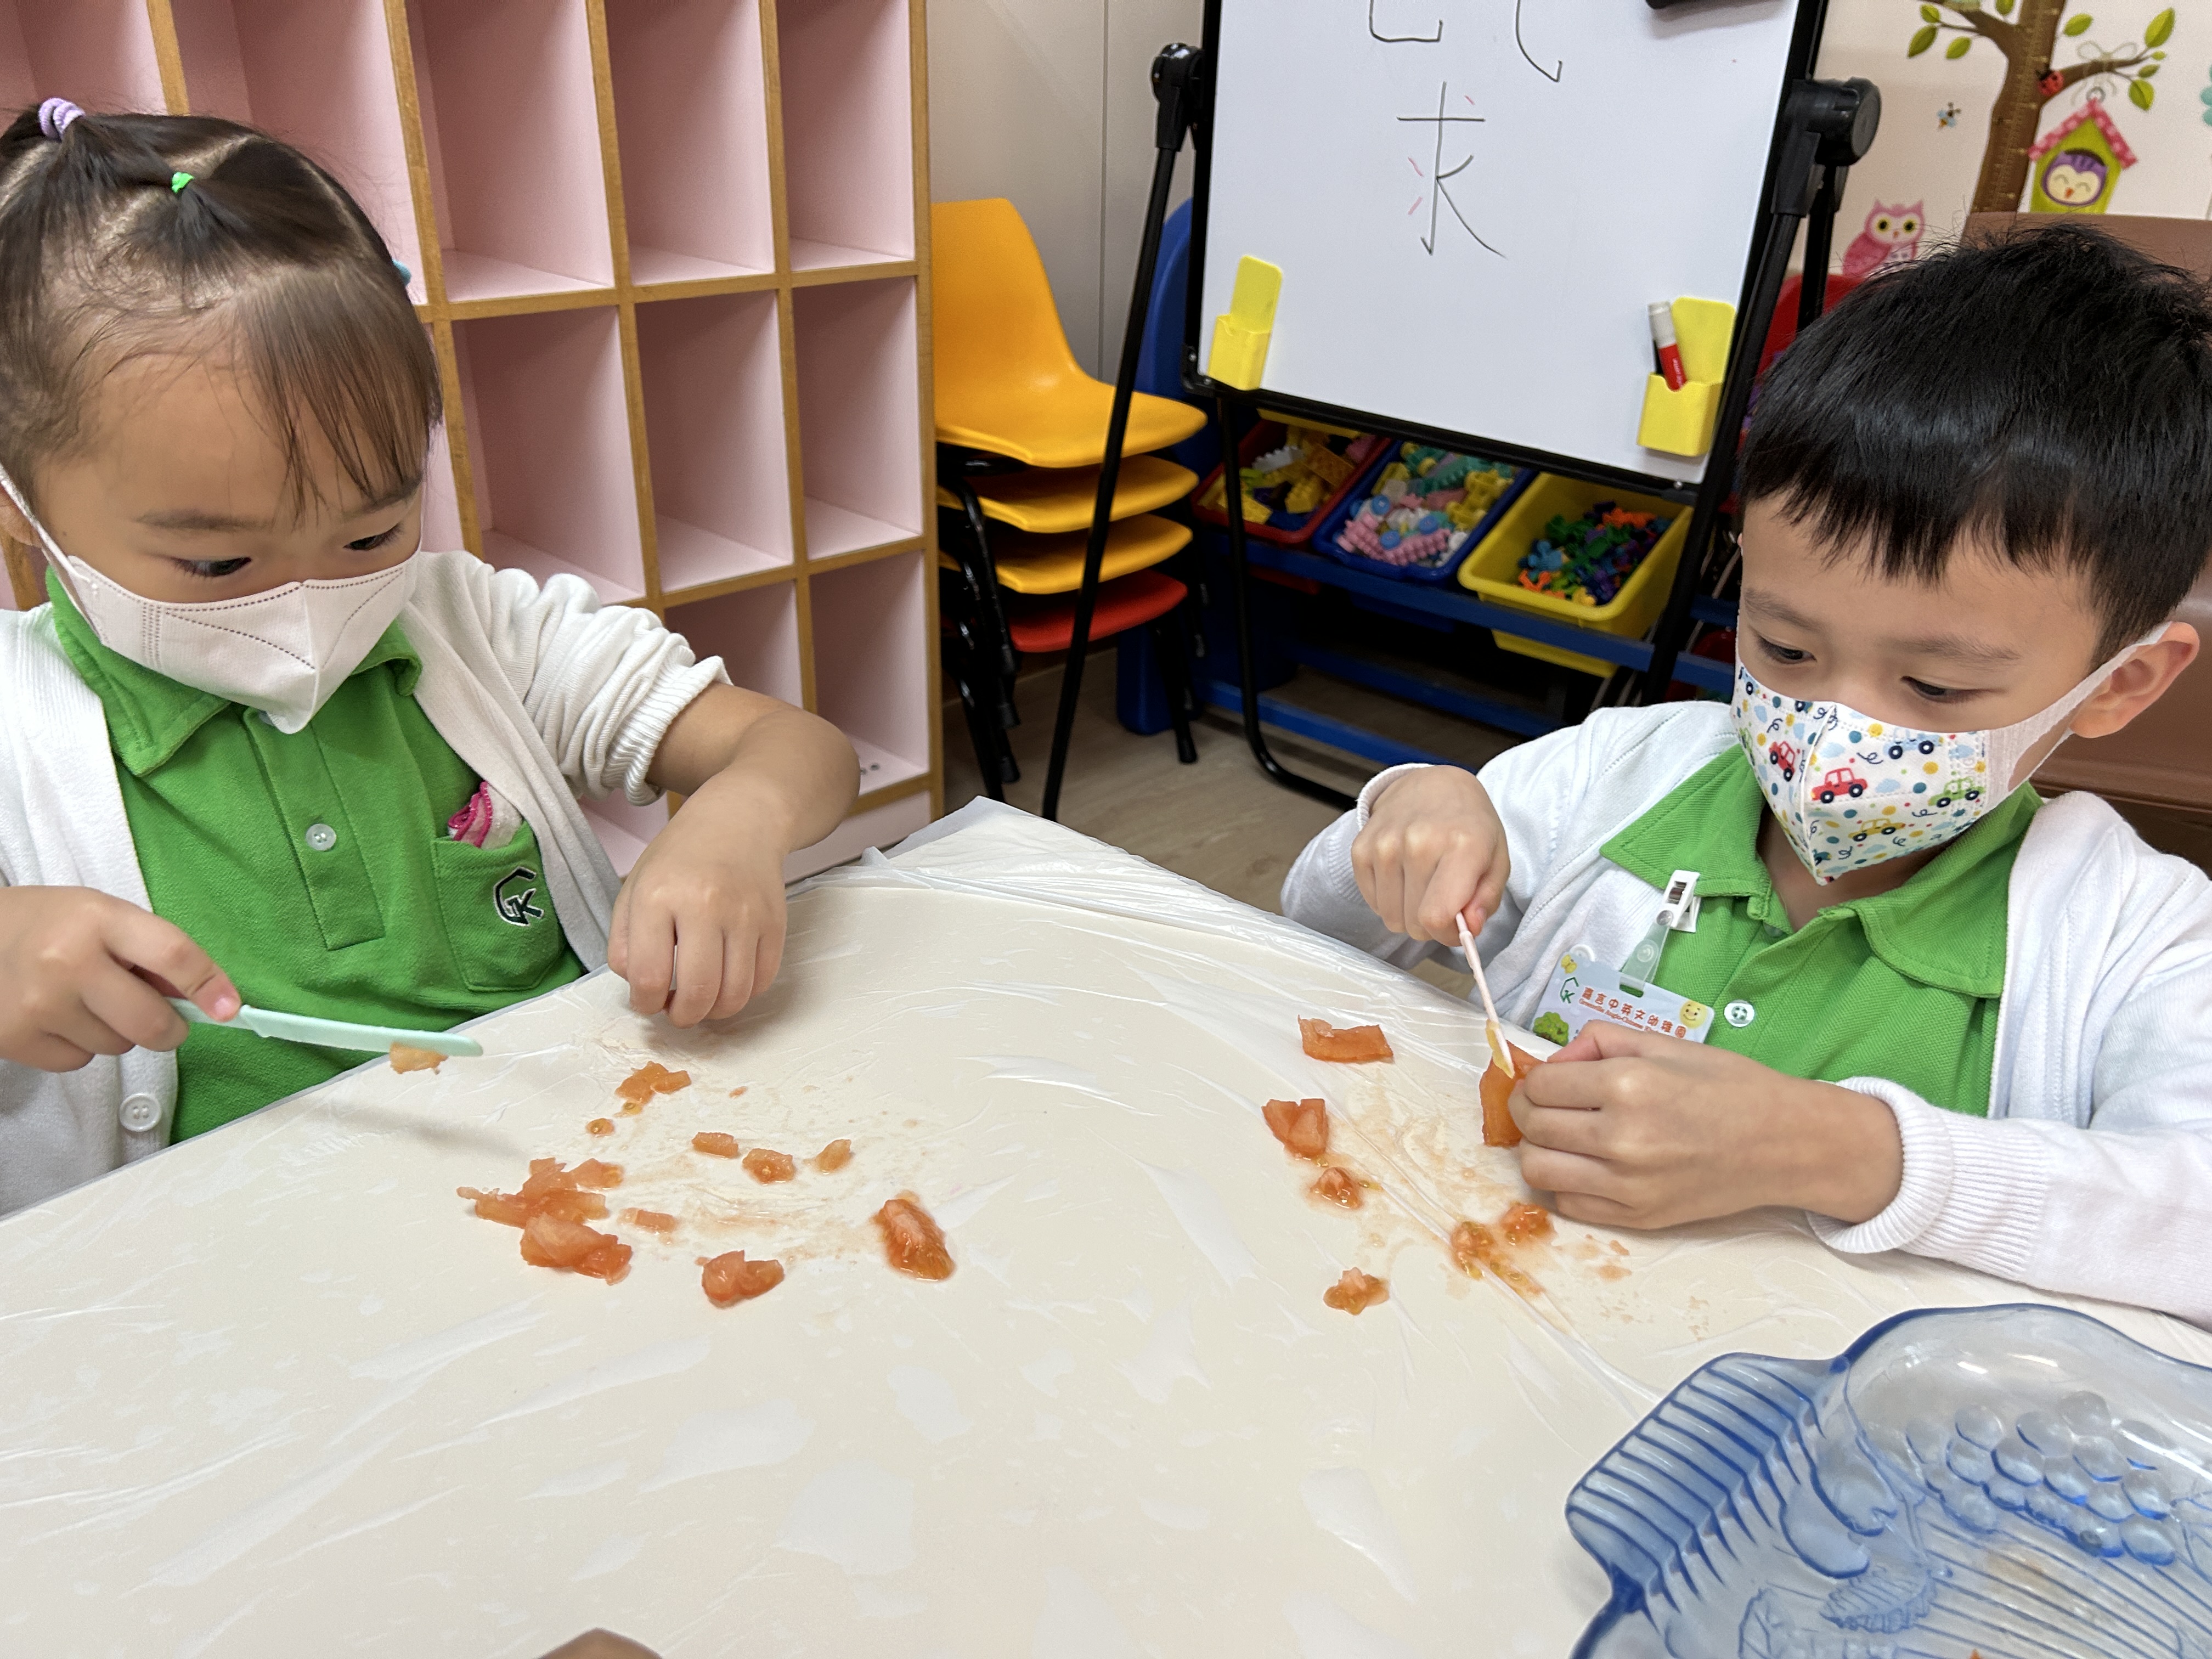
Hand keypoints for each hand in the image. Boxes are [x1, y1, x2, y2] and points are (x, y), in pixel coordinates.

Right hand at [0, 886, 238, 1070]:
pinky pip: (80, 1061)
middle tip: (160, 1017)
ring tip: (85, 999)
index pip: (173, 955)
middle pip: (151, 1021)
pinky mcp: (15, 1038)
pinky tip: (59, 1016)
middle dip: (168, 1027)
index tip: (229, 1008)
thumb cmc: (51, 924)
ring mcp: (39, 1005)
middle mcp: (67, 963)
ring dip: (116, 1031)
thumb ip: (155, 951)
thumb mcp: (106, 916)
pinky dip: (79, 1045)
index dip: (208, 985)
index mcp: (98, 920)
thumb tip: (208, 998)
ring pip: (118, 1046)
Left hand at [607, 772, 790, 1026]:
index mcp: (659, 896)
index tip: (647, 1000)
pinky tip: (727, 979)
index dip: (644, 1003)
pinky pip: (762, 981)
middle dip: (682, 1016)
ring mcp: (746, 916)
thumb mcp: (635, 888)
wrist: (741, 821)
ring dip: (714, 1011)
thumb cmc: (681, 858)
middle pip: (697, 993)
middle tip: (676, 1010)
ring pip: (734, 995)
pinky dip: (743, 993)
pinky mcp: (775, 924)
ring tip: (702, 999)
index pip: (649, 977)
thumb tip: (640, 990)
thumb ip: (624, 943)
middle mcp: (705, 905)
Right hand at [1349, 767, 1509, 942]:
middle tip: (1442, 900)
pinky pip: (1372, 903)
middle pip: (1414, 923)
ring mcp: (1385, 844)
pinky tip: (1404, 877)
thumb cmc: (1468, 825)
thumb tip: (1469, 930)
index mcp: (1462, 845)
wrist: (1432, 785)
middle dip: (1430, 924)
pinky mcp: (1361, 848)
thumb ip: (1486, 900)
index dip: (1447, 934)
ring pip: (1391, 918)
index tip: (1456, 926)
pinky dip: (1389, 900)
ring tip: (1423, 886)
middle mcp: (1419, 842)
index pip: (1436, 916)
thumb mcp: (1497, 860)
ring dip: (1408, 913)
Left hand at [1509, 1022, 1903, 1228]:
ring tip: (1564, 1137)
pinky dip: (1566, 1182)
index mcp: (1627, 1085)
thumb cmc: (1728, 1086)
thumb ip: (1598, 1042)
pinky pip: (1568, 1203)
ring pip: (1538, 1169)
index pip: (1541, 1086)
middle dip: (1530, 1111)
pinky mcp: (1637, 1217)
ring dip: (1540, 1149)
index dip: (1534, 1080)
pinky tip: (1588, 1165)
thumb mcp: (1664, 1044)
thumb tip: (1551, 1061)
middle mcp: (1621, 1138)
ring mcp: (1627, 1185)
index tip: (1545, 1081)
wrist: (1784, 1143)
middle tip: (1550, 1105)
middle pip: (1533, 1127)